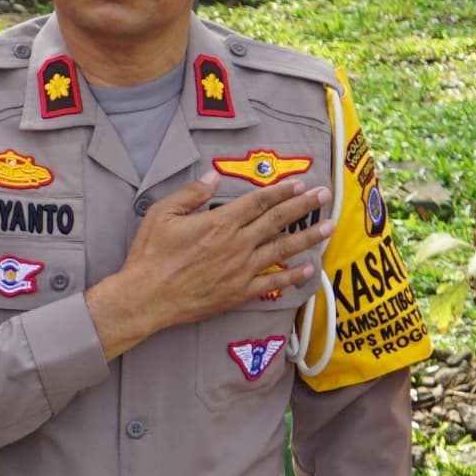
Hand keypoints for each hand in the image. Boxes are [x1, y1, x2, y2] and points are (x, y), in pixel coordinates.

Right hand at [83, 177, 326, 358]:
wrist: (145, 298)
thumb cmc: (150, 256)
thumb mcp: (162, 214)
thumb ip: (191, 194)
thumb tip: (212, 177)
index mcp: (219, 222)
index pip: (258, 201)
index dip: (281, 191)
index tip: (299, 183)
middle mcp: (236, 244)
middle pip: (278, 220)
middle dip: (304, 205)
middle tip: (325, 195)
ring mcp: (241, 270)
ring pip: (283, 249)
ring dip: (308, 236)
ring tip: (329, 226)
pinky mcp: (239, 292)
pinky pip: (273, 282)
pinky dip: (293, 275)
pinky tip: (309, 268)